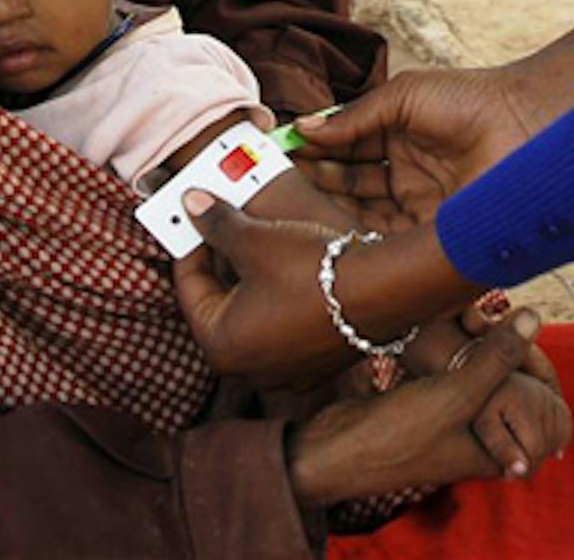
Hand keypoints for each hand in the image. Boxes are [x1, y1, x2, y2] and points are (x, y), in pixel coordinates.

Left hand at [172, 195, 478, 388]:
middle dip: (222, 263)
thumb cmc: (313, 271)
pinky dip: (280, 300)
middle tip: (225, 226)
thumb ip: (217, 224)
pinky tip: (293, 271)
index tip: (198, 218)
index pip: (189, 287)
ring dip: (251, 281)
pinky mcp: (316, 363)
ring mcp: (286, 370)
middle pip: (220, 304)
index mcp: (221, 345)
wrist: (384, 291)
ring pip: (254, 316)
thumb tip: (192, 202)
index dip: (192, 245)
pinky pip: (284, 328)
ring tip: (259, 242)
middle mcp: (249, 368)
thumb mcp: (256, 240)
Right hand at [286, 311, 567, 506]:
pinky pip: (455, 370)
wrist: (335, 450)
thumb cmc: (401, 434)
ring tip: (473, 315)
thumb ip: (497, 357)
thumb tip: (534, 316)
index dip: (535, 362)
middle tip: (495, 314)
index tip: (527, 325)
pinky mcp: (429, 405)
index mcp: (498, 451)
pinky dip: (455, 348)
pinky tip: (453, 322)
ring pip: (480, 373)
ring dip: (477, 344)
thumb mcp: (456, 394)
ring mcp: (453, 422)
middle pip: (509, 384)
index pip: (537, 402)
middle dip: (503, 347)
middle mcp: (480, 439)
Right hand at [294, 20, 573, 226]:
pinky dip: (357, 237)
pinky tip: (328, 235)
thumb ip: (353, 118)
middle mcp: (405, 174)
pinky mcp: (431, 234)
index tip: (274, 158)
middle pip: (347, 186)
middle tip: (270, 191)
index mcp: (397, 135)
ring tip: (288, 212)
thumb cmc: (471, 100)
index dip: (312, 154)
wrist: (527, 125)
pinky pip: (387, 240)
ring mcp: (418, 205)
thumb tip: (304, 129)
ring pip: (361, 215)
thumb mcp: (403, 97)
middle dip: (312, 187)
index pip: (343, 150)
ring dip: (328, 213)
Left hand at [470, 369, 571, 479]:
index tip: (506, 475)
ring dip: (543, 450)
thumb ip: (500, 447)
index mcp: (524, 402)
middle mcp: (541, 395)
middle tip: (511, 468)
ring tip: (520, 454)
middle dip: (531, 461)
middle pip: (548, 445)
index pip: (535, 450)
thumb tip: (522, 471)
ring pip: (560, 435)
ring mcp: (550, 393)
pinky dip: (556, 436)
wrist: (477, 371)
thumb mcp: (481, 424)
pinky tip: (539, 444)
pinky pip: (565, 423)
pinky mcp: (554, 394)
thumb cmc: (473, 404)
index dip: (522, 469)